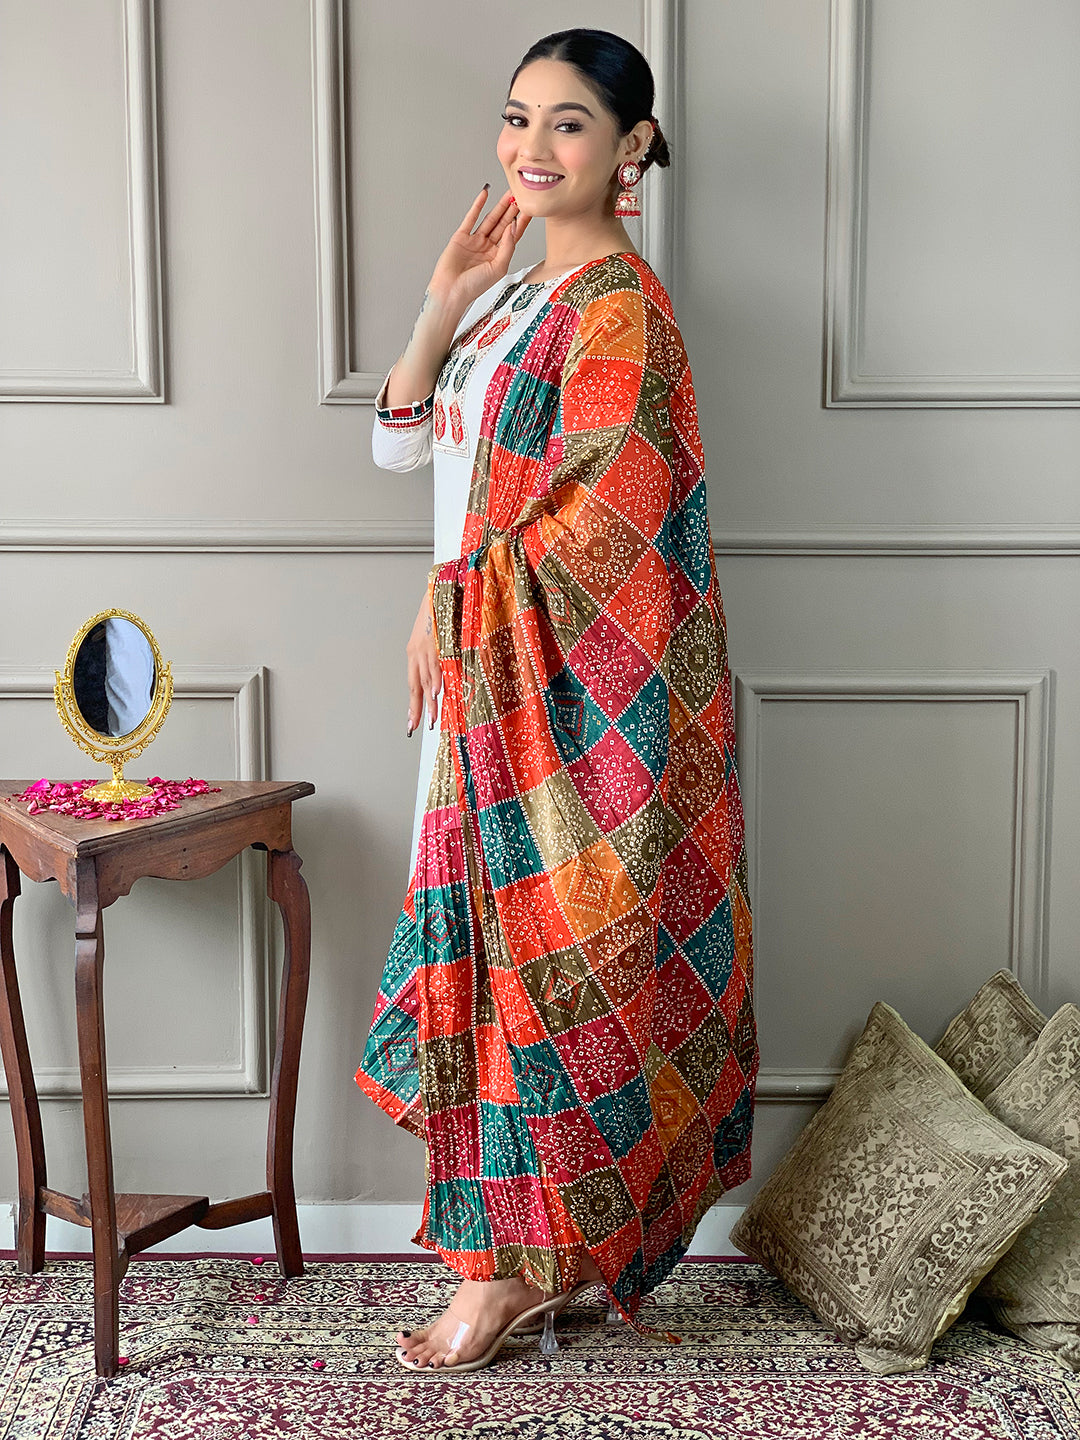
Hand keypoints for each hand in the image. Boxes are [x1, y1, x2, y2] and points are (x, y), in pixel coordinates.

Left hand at [406, 589, 441, 735]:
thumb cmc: (442, 610)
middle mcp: (416, 652)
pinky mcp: (435, 640)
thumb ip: (438, 657)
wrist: (442, 585)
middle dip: (417, 709)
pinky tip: (437, 693)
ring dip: (430, 701)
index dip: (413, 704)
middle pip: (415, 686)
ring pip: (426, 679)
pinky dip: (437, 679)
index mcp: (415, 652)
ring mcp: (425, 647)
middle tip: (417, 727)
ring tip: (432, 719)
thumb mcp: (436, 637)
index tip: (413, 721)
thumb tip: (445, 677)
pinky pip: (436, 664)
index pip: (413, 684)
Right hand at [427, 186, 530, 316]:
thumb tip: (513, 226)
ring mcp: (475, 241)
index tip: (530, 209)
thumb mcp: (499, 268)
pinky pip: (471, 217)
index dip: (522, 222)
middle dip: (512, 211)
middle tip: (521, 195)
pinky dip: (478, 205)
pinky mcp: (462, 236)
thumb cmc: (474, 287)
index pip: (513, 236)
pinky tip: (485, 194)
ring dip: (500, 206)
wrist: (451, 291)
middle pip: (503, 224)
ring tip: (509, 193)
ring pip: (490, 219)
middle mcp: (488, 247)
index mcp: (498, 257)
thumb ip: (508, 246)